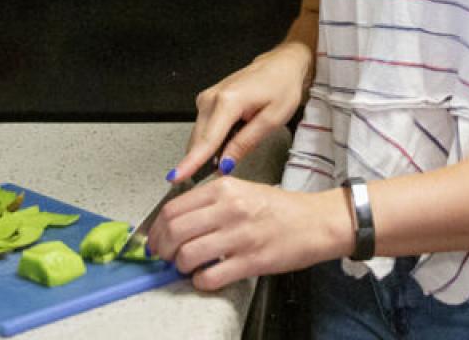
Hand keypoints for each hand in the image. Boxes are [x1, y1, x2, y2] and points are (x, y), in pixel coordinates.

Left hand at [146, 177, 351, 290]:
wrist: (314, 221)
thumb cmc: (278, 208)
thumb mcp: (241, 190)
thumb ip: (209, 201)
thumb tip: (176, 220)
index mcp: (224, 188)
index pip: (174, 207)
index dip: (157, 229)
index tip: (154, 240)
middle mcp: (229, 208)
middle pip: (175, 230)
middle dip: (162, 249)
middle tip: (163, 257)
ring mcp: (240, 235)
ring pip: (188, 254)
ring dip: (180, 266)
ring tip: (185, 267)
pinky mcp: (251, 261)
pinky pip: (211, 276)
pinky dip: (200, 281)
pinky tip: (205, 277)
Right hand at [168, 41, 311, 181]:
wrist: (280, 65)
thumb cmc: (281, 87)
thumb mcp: (272, 120)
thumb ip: (244, 144)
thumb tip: (223, 165)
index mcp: (228, 101)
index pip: (206, 141)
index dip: (191, 163)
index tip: (176, 177)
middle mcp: (211, 97)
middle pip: (199, 140)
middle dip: (204, 161)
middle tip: (226, 170)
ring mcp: (207, 97)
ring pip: (199, 136)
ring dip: (209, 150)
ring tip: (237, 144)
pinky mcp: (207, 100)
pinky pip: (203, 128)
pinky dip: (212, 139)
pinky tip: (231, 134)